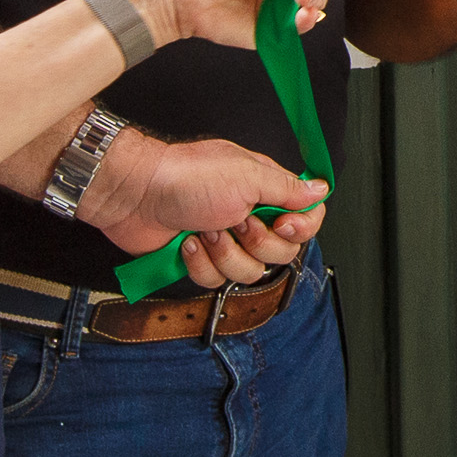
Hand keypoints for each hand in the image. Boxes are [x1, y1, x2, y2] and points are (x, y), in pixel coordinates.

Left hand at [92, 131, 328, 281]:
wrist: (136, 195)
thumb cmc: (186, 176)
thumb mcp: (247, 175)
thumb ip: (287, 188)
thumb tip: (320, 189)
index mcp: (265, 191)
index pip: (306, 216)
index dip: (300, 227)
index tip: (283, 224)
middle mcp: (250, 216)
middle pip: (282, 252)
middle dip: (257, 242)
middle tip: (236, 220)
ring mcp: (226, 240)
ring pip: (250, 273)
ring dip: (226, 253)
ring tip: (206, 229)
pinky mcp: (202, 260)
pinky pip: (217, 281)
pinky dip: (201, 263)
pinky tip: (188, 242)